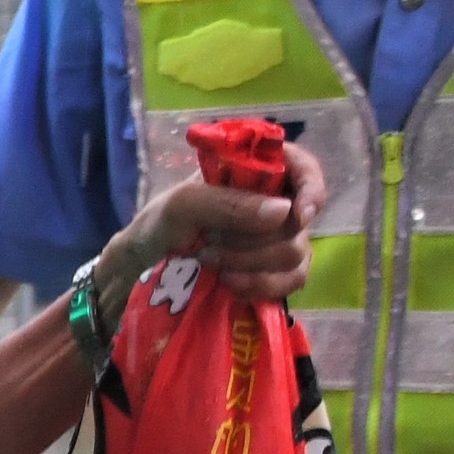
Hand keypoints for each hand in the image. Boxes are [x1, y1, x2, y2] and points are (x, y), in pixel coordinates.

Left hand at [119, 140, 324, 303]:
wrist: (142, 267)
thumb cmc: (158, 224)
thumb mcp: (182, 205)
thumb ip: (227, 203)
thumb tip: (284, 211)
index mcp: (254, 172)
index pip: (304, 168)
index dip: (311, 188)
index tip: (298, 214)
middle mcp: (273, 202)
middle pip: (299, 221)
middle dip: (257, 239)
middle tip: (212, 244)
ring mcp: (276, 238)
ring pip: (297, 252)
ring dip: (255, 264)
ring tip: (212, 264)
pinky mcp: (272, 270)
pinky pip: (292, 280)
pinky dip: (264, 286)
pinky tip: (233, 285)